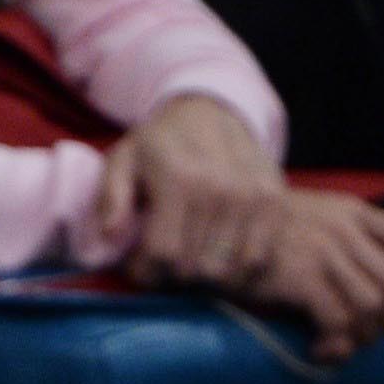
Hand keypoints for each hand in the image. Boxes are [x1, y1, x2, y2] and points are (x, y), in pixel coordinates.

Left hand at [95, 95, 283, 289]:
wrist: (211, 111)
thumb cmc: (159, 145)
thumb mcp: (123, 161)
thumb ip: (111, 197)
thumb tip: (111, 233)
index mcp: (180, 179)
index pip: (163, 256)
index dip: (145, 270)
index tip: (139, 262)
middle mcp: (219, 188)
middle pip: (192, 269)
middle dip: (171, 271)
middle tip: (165, 254)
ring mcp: (250, 196)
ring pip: (223, 272)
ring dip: (203, 271)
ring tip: (191, 251)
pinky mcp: (272, 201)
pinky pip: (254, 261)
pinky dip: (235, 267)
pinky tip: (218, 250)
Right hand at [243, 188, 383, 360]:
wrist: (215, 229)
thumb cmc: (257, 236)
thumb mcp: (309, 224)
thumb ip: (342, 243)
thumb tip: (373, 286)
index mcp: (351, 212)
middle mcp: (345, 230)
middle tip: (372, 335)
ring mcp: (326, 253)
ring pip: (373, 304)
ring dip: (365, 335)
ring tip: (343, 346)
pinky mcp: (304, 278)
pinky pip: (341, 320)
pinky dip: (339, 344)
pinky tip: (323, 350)